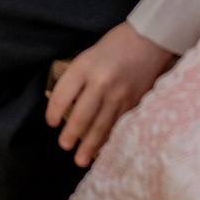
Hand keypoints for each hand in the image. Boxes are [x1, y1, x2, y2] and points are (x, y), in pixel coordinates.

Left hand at [46, 22, 175, 166]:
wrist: (148, 39)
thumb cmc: (115, 45)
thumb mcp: (88, 55)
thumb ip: (77, 78)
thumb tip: (65, 106)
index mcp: (84, 66)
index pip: (62, 96)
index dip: (54, 113)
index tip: (51, 123)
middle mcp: (101, 82)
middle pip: (81, 116)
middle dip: (71, 134)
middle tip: (64, 145)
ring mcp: (119, 94)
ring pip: (100, 126)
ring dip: (89, 145)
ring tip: (80, 159)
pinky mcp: (134, 102)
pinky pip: (118, 125)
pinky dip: (109, 138)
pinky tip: (103, 149)